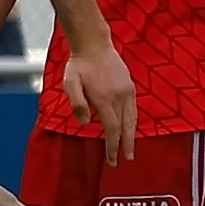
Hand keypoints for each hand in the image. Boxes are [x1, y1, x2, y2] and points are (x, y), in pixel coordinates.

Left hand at [58, 47, 137, 163]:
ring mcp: (127, 90)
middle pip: (125, 127)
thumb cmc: (79, 65)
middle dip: (125, 145)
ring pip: (133, 118)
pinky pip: (134, 108)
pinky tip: (130, 128)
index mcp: (104, 98)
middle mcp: (119, 96)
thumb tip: (86, 123)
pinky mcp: (130, 86)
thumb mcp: (70, 83)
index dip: (112, 146)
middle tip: (125, 160)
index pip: (111, 129)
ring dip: (132, 135)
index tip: (111, 159)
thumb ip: (78, 104)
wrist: (94, 44)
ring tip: (131, 149)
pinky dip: (133, 121)